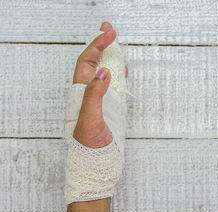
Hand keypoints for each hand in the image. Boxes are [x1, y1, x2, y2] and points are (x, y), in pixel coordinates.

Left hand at [72, 22, 127, 147]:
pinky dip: (117, 73)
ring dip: (109, 57)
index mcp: (81, 92)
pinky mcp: (109, 107)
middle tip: (110, 29)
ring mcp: (100, 99)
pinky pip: (112, 85)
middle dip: (101, 44)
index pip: (87, 62)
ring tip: (115, 45)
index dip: (97, 45)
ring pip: (103, 72)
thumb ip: (94, 96)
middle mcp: (89, 92)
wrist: (96, 161)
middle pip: (93, 62)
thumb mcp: (90, 119)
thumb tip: (103, 72)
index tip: (109, 33)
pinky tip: (121, 71)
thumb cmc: (89, 143)